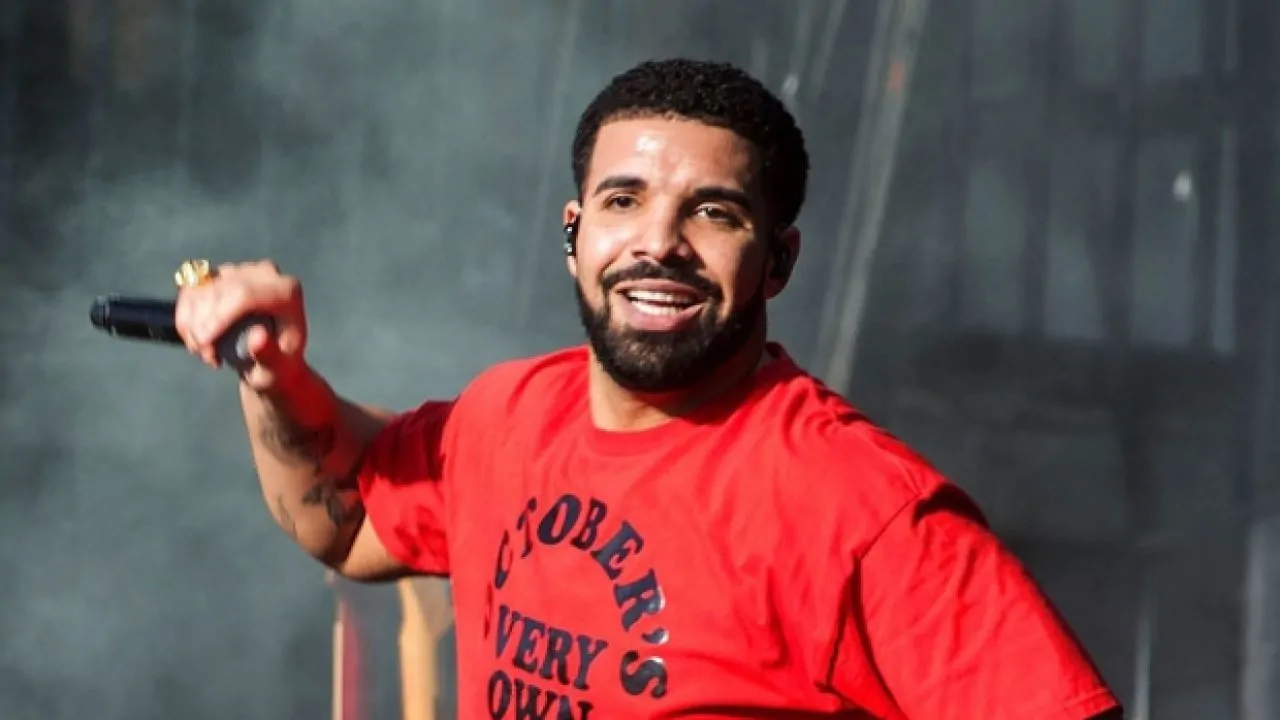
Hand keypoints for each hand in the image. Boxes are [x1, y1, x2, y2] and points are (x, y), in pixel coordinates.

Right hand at [174, 260, 308, 393]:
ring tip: (204, 352)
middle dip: (203, 324)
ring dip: (191, 324)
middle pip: (219, 290)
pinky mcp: (219, 274)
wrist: (269, 358)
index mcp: (286, 291)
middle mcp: (264, 273)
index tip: (204, 343)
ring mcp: (239, 270)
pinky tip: (194, 339)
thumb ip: (269, 354)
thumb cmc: (277, 364)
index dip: (219, 316)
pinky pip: (189, 289)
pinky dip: (185, 317)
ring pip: (199, 288)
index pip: (245, 294)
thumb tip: (258, 339)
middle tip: (206, 355)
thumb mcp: (278, 367)